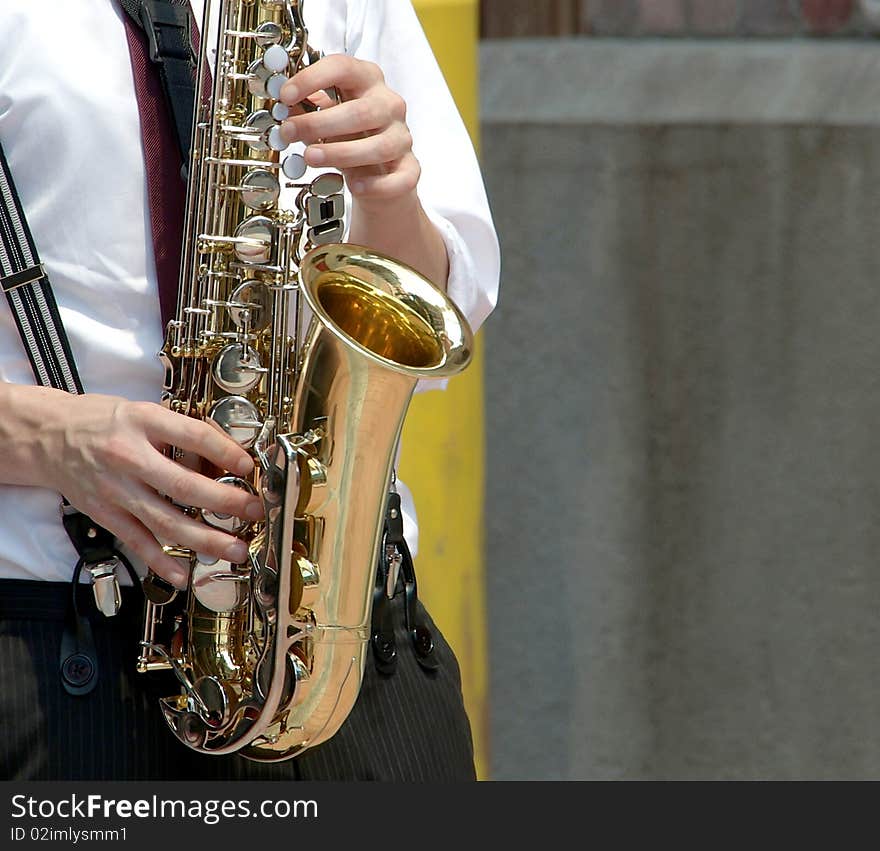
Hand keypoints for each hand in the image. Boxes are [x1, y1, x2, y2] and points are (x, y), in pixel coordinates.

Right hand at [38, 394, 260, 588]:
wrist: (48, 436)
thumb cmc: (102, 421)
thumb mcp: (144, 410)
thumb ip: (181, 430)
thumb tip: (227, 451)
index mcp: (143, 422)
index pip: (193, 437)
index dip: (226, 453)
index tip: (249, 467)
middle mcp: (129, 457)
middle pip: (184, 486)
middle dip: (226, 502)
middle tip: (254, 511)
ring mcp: (116, 489)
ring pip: (165, 521)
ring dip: (205, 540)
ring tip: (234, 549)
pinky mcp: (106, 513)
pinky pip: (138, 541)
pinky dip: (161, 561)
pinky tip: (183, 574)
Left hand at [278, 54, 419, 206]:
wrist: (378, 172)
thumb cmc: (351, 138)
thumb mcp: (325, 119)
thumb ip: (307, 111)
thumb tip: (285, 109)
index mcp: (367, 81)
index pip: (343, 68)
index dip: (312, 79)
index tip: (286, 95)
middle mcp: (389, 105)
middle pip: (361, 111)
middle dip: (320, 123)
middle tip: (291, 132)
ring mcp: (402, 138)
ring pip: (379, 146)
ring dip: (341, 153)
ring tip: (311, 158)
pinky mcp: (410, 169)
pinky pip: (398, 178)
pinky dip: (375, 184)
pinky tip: (354, 185)